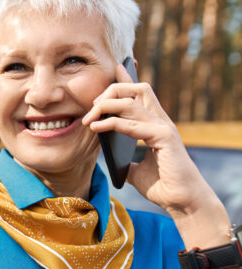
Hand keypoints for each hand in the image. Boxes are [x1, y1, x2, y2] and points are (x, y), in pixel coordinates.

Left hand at [82, 65, 216, 217]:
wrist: (180, 201)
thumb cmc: (160, 185)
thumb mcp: (133, 170)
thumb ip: (122, 160)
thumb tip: (106, 158)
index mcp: (155, 124)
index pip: (140, 93)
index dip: (127, 79)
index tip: (114, 68)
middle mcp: (160, 121)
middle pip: (137, 88)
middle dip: (111, 90)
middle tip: (91, 106)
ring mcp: (163, 127)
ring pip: (132, 101)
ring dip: (106, 105)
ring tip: (88, 118)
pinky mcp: (164, 138)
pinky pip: (132, 125)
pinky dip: (111, 124)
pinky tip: (96, 128)